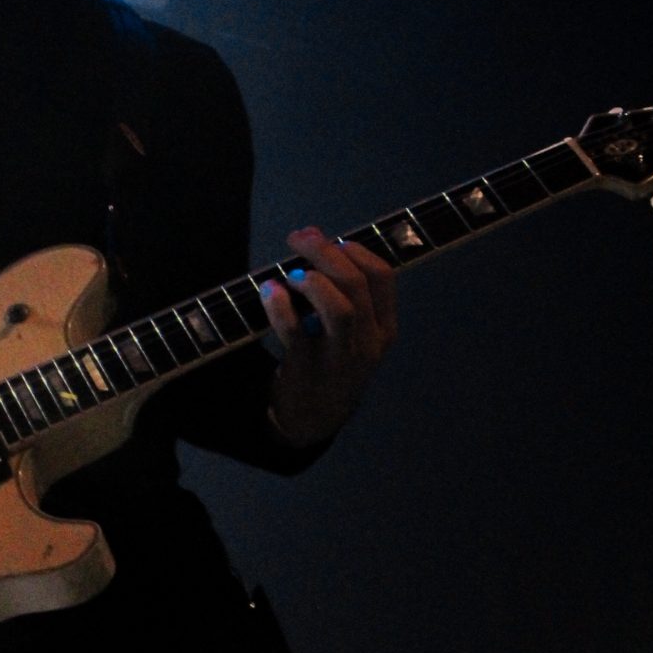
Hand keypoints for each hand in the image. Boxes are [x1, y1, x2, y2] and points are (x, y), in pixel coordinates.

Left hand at [261, 228, 397, 449]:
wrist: (313, 419)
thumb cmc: (329, 361)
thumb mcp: (348, 329)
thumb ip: (334, 285)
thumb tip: (310, 233)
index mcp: (382, 328)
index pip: (383, 276)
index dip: (356, 249)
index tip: (332, 240)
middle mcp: (367, 342)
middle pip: (357, 285)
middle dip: (326, 253)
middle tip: (298, 240)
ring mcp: (339, 359)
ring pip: (340, 310)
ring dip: (313, 282)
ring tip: (292, 274)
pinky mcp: (307, 370)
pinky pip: (295, 334)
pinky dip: (280, 307)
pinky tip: (269, 291)